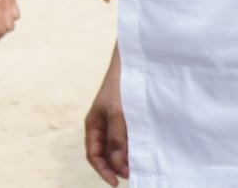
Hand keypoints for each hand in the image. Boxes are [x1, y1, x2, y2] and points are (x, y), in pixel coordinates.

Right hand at [85, 48, 128, 185]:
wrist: (133, 62)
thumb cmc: (120, 84)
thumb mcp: (117, 112)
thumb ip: (117, 138)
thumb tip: (117, 164)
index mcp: (93, 124)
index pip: (94, 155)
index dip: (103, 170)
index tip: (116, 182)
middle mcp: (103, 126)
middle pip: (106, 154)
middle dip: (117, 166)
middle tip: (134, 173)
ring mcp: (116, 123)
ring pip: (119, 148)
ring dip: (127, 158)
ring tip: (140, 164)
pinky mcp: (129, 119)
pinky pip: (129, 138)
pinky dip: (134, 147)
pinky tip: (144, 150)